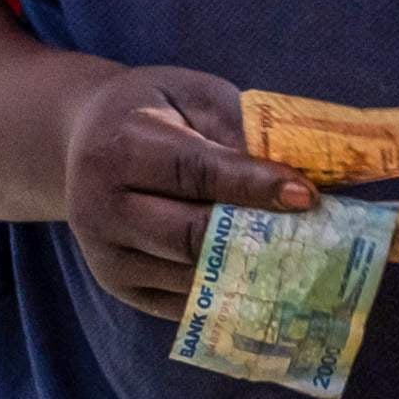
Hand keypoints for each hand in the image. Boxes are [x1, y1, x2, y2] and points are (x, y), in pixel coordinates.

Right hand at [56, 64, 314, 317]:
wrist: (82, 138)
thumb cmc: (151, 110)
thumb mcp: (191, 94)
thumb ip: (238, 128)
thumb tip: (297, 173)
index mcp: (119, 146)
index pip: (193, 172)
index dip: (252, 185)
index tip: (306, 195)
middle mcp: (101, 207)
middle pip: (190, 236)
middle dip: (258, 236)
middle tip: (316, 235)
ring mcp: (106, 255)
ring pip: (191, 277)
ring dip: (251, 272)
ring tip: (304, 260)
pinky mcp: (118, 287)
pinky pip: (184, 303)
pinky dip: (229, 295)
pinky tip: (270, 281)